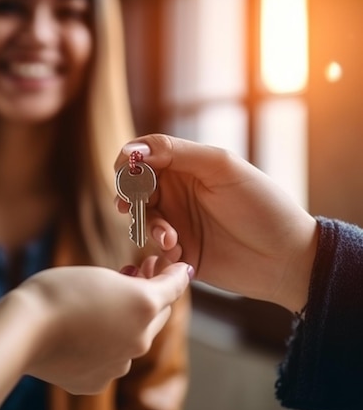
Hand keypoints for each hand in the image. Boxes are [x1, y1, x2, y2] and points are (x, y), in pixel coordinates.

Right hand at [17, 260, 190, 394]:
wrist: (22, 329)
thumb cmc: (57, 292)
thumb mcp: (100, 275)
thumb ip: (133, 282)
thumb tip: (146, 285)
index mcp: (144, 306)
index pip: (174, 287)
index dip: (173, 273)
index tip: (173, 266)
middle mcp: (140, 339)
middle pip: (158, 315)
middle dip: (150, 296)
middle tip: (134, 274)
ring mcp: (120, 364)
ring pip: (132, 339)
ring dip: (124, 321)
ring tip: (97, 303)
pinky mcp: (99, 381)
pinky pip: (109, 359)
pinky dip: (102, 345)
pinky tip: (80, 332)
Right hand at [114, 134, 318, 311]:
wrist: (286, 259)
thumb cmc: (261, 206)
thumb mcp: (221, 168)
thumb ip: (176, 153)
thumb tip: (132, 150)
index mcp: (187, 165)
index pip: (144, 154)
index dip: (129, 161)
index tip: (124, 172)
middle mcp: (178, 191)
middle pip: (135, 186)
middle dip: (128, 196)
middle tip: (128, 206)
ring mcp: (177, 221)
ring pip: (140, 218)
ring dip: (149, 226)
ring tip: (169, 239)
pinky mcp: (178, 251)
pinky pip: (152, 247)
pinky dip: (160, 249)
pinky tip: (180, 254)